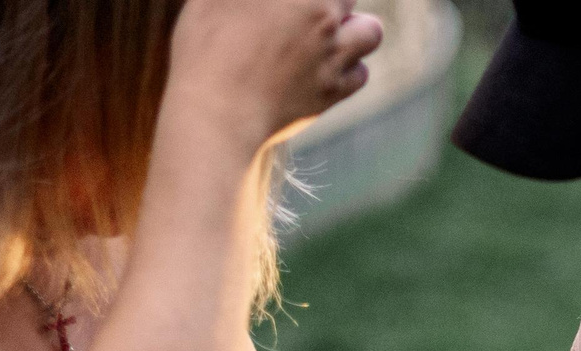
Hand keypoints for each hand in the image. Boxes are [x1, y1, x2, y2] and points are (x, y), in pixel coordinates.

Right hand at [169, 0, 385, 146]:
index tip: (290, 6)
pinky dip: (349, 67)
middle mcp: (326, 16)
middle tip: (300, 12)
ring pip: (371, 31)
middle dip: (331, 1)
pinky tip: (325, 65)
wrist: (217, 110)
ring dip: (355, 28)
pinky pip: (361, 73)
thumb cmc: (208, 43)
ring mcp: (334, 56)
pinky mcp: (332, 92)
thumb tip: (265, 2)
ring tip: (328, 33)